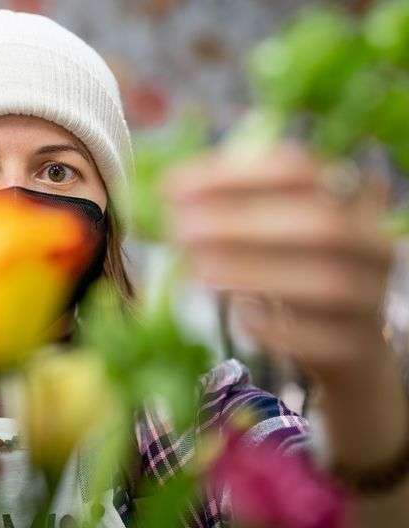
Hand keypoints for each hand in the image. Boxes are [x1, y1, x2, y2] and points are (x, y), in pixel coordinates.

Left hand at [164, 143, 394, 381]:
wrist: (347, 346)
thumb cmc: (296, 275)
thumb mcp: (273, 235)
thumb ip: (231, 210)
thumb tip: (165, 192)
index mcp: (345, 201)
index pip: (297, 170)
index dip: (232, 175)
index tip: (172, 186)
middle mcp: (369, 245)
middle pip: (320, 226)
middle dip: (242, 224)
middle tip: (181, 229)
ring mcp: (369, 299)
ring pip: (327, 283)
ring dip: (255, 272)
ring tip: (200, 269)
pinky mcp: (356, 348)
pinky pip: (322, 339)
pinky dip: (279, 328)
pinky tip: (241, 315)